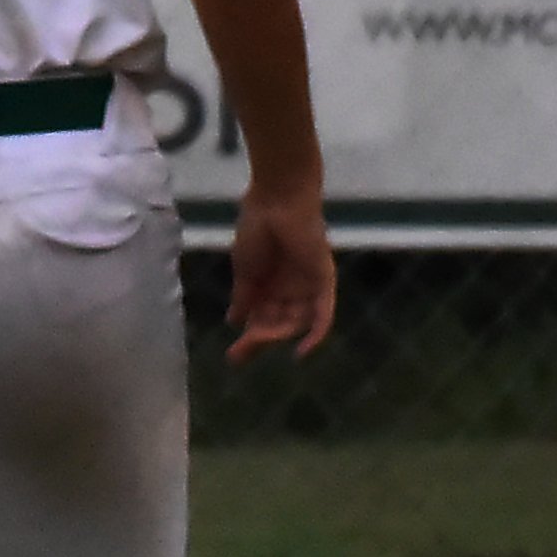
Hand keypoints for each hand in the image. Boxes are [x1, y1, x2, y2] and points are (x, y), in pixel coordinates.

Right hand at [225, 184, 334, 361]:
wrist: (275, 199)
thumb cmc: (256, 228)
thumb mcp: (244, 270)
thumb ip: (243, 298)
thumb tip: (235, 322)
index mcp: (271, 284)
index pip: (263, 319)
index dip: (250, 339)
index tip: (233, 356)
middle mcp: (290, 288)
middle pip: (279, 323)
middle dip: (261, 338)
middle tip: (241, 350)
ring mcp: (307, 286)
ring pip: (296, 322)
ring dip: (278, 334)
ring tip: (258, 340)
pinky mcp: (323, 281)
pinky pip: (323, 315)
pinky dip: (315, 335)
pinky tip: (301, 352)